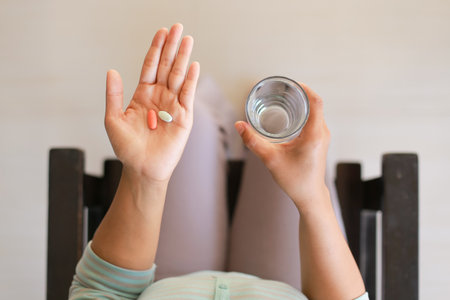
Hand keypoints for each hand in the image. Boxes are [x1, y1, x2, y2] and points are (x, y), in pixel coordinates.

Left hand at [104, 24, 199, 182]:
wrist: (142, 168)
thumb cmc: (127, 148)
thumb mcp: (113, 120)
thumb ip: (114, 95)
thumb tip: (111, 71)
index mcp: (143, 95)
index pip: (150, 66)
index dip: (155, 49)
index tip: (160, 32)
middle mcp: (159, 97)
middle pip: (166, 66)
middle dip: (171, 46)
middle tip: (177, 27)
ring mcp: (173, 105)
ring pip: (178, 76)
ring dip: (182, 58)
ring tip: (186, 39)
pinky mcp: (184, 117)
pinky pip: (187, 95)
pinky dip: (190, 80)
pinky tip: (193, 65)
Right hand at [235, 83, 329, 211]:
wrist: (309, 196)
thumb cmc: (294, 180)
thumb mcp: (271, 159)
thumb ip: (253, 141)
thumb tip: (239, 125)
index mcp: (314, 134)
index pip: (315, 101)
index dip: (304, 88)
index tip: (290, 84)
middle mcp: (322, 132)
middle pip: (314, 103)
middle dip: (298, 94)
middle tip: (280, 90)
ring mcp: (322, 136)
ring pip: (314, 111)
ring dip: (301, 103)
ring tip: (283, 98)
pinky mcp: (319, 140)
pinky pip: (313, 119)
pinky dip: (302, 112)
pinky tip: (289, 113)